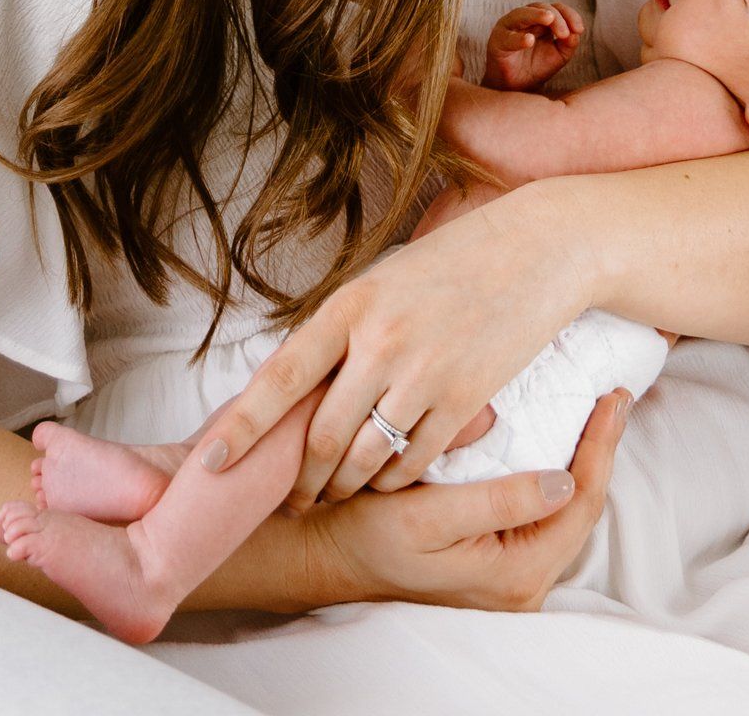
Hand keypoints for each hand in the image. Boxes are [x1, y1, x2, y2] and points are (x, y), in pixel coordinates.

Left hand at [198, 179, 595, 504]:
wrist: (536, 248)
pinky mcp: (465, 398)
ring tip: (336, 494)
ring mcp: (424, 372)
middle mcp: (380, 341)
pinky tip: (388, 480)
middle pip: (321, 437)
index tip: (211, 461)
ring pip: (365, 458)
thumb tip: (300, 382)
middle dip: (300, 480)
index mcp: (351, 305)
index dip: (242, 426)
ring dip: (344, 487)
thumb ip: (346, 329)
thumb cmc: (455, 261)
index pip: (280, 376)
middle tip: (291, 500)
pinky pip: (414, 462)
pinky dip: (394, 481)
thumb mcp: (386, 279)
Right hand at [311, 391, 627, 610]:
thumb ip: (497, 501)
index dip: (601, 447)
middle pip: (582, 508)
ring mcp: (512, 573)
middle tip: (613, 395)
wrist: (328, 554)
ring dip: (580, 456)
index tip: (613, 397)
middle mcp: (523, 584)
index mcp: (515, 576)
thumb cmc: (369, 533)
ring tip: (594, 409)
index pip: (581, 504)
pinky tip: (557, 435)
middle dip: (598, 448)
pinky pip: (542, 511)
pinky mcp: (498, 557)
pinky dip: (554, 468)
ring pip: (566, 508)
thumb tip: (565, 481)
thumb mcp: (427, 516)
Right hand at [485, 2, 583, 90]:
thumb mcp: (559, 55)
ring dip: (536, 15)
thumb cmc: (537, 67)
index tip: (580, 29)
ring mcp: (509, 28)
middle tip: (565, 33)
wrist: (518, 88)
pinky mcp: (497, 42)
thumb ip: (569, 43)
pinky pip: (507, 37)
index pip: (556, 8)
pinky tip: (529, 40)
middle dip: (556, 18)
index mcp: (539, 20)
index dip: (569, 15)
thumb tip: (576, 33)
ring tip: (549, 19)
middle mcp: (523, 19)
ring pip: (521, 14)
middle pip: (540, 7)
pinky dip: (518, 38)